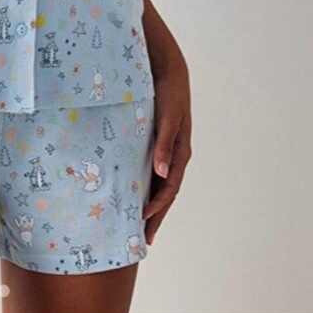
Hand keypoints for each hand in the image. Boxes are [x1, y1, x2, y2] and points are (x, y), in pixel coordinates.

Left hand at [142, 61, 191, 245]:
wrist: (168, 72)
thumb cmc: (169, 94)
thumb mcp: (167, 117)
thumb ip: (163, 143)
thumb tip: (161, 172)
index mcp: (180, 153)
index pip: (169, 187)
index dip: (158, 206)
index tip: (142, 220)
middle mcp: (174, 156)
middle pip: (165, 193)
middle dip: (155, 216)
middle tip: (143, 240)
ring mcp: (166, 151)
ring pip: (158, 185)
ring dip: (149, 204)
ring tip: (137, 225)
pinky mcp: (156, 144)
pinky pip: (150, 171)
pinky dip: (144, 186)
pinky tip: (132, 193)